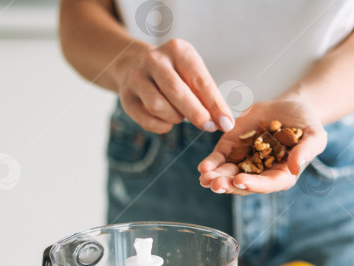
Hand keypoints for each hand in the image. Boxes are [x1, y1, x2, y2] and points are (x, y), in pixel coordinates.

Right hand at [115, 38, 234, 133]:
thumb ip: (208, 97)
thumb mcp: (193, 75)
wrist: (135, 65)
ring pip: (158, 106)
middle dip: (196, 113)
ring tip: (180, 116)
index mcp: (177, 50)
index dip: (215, 104)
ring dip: (175, 118)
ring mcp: (136, 76)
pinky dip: (161, 126)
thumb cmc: (175, 74)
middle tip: (209, 127)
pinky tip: (167, 122)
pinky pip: (146, 119)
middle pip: (177, 91)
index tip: (227, 124)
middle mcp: (154, 59)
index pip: (200, 80)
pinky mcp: (126, 96)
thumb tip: (224, 123)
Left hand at [198, 99, 326, 194]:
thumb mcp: (314, 135)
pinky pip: (220, 159)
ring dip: (215, 178)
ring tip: (205, 178)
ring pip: (228, 174)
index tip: (240, 181)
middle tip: (215, 184)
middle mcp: (261, 173)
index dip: (253, 184)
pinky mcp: (233, 149)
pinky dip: (211, 164)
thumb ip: (307, 151)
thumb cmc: (307, 124)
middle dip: (228, 184)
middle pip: (243, 184)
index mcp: (281, 175)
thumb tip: (296, 167)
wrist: (290, 107)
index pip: (267, 184)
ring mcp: (245, 162)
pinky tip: (203, 168)